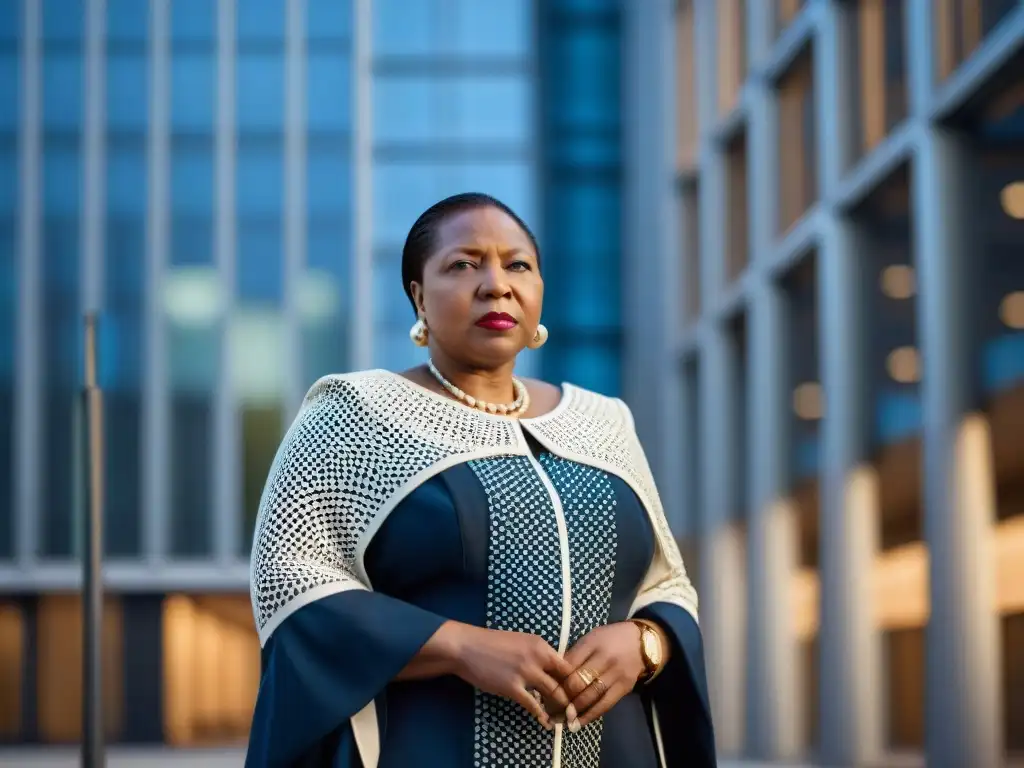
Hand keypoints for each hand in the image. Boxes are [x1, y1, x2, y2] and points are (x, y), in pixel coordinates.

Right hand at [447, 623, 575, 729]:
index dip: (571, 680)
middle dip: (570, 696)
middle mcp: (538, 657)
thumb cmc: (492, 643)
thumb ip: (537, 654)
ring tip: (561, 716)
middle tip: (571, 708)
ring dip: (559, 707)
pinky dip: (541, 715)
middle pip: (564, 680)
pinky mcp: (512, 687)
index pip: (566, 665)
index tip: (572, 691)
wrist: (467, 647)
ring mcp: (526, 672)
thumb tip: (551, 669)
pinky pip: (533, 705)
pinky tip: (545, 722)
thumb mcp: (521, 642)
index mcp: (541, 645)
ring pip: (553, 693)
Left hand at [556, 622, 647, 730]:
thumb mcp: (591, 639)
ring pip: (590, 696)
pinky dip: (590, 716)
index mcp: (591, 643)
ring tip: (560, 719)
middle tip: (549, 709)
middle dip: (561, 698)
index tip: (544, 691)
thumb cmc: (610, 639)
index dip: (554, 680)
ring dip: (573, 710)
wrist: (642, 641)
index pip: (568, 665)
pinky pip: (605, 704)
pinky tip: (578, 723)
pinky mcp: (625, 687)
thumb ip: (575, 655)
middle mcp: (604, 658)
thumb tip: (555, 676)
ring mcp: (616, 673)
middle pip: (577, 682)